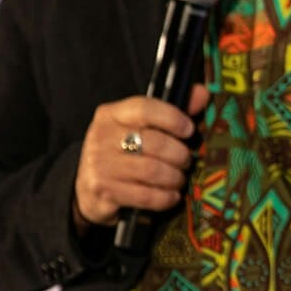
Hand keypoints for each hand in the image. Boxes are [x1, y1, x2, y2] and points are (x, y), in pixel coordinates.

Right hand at [73, 87, 208, 228]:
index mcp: (110, 114)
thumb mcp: (139, 128)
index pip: (144, 108)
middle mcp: (101, 137)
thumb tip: (201, 93)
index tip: (189, 130)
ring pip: (151, 170)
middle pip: (154, 142)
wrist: (88, 188)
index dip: (172, 118)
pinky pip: (145, 195)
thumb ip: (170, 112)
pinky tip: (171, 196)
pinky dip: (165, 197)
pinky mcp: (103, 191)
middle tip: (186, 161)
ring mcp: (99, 165)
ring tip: (179, 178)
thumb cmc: (122, 153)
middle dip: (179, 154)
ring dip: (174, 177)